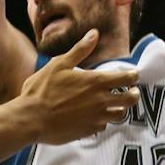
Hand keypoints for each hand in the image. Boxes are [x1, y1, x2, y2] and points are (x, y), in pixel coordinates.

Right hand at [16, 30, 138, 142]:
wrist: (30, 119)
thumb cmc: (42, 90)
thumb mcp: (59, 64)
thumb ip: (80, 50)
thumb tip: (94, 33)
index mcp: (95, 82)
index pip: (126, 78)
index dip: (133, 76)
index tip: (134, 74)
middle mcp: (100, 101)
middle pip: (130, 100)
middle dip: (134, 94)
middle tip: (133, 92)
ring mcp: (95, 118)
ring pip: (120, 115)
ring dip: (121, 109)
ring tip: (117, 105)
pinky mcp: (88, 131)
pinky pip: (102, 126)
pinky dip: (102, 121)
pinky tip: (96, 117)